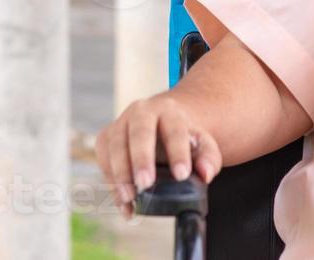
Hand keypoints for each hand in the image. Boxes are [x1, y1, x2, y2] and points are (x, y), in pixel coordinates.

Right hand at [95, 93, 221, 218]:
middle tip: (145, 184)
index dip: (178, 153)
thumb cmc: (183, 137)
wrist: (162, 122)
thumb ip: (209, 158)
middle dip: (141, 159)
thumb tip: (205, 174)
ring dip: (120, 173)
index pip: (174, 130)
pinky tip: (123, 203)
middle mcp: (142, 111)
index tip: (182, 175)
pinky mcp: (106, 138)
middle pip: (139, 133)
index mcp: (169, 110)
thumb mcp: (202, 143)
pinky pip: (104, 159)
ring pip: (116, 145)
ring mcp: (121, 123)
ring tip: (129, 197)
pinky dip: (111, 183)